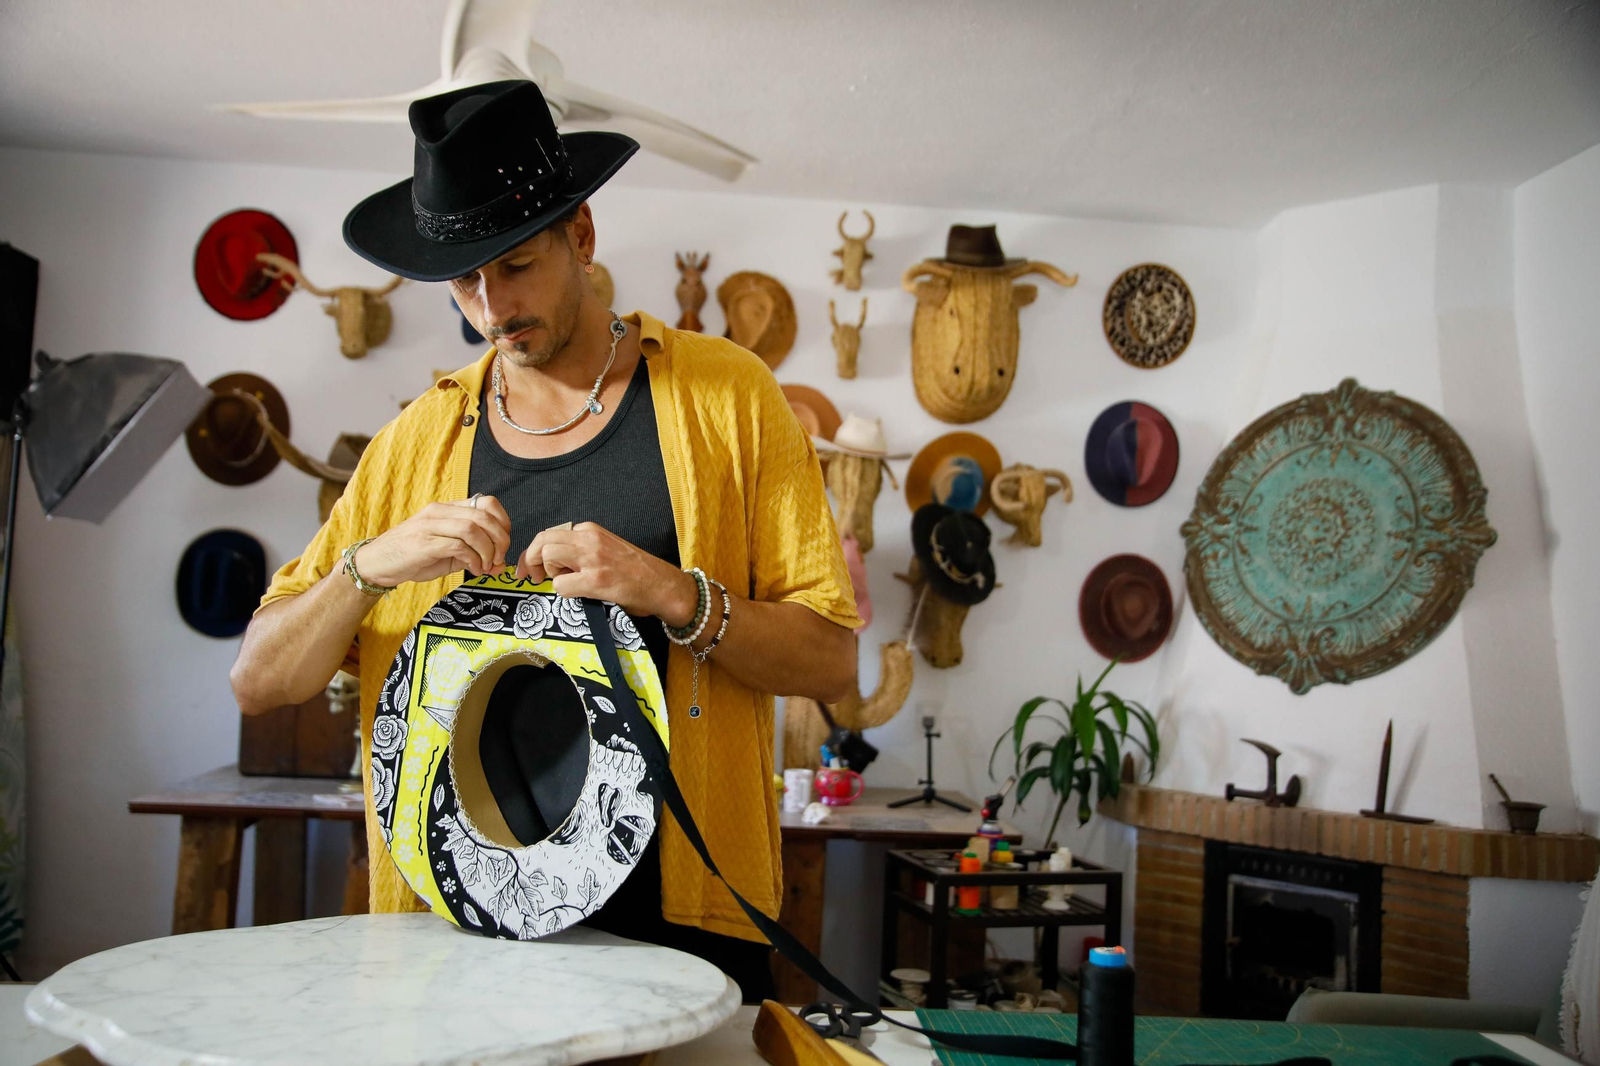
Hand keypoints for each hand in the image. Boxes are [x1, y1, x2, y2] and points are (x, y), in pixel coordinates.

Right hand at [353, 495, 512, 587]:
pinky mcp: (423, 543)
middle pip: (484, 517)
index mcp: (448, 509)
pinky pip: (457, 545)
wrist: (376, 563)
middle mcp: (439, 512)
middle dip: (500, 540)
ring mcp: (430, 525)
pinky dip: (472, 559)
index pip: (487, 504)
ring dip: (486, 551)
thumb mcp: (448, 553)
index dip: (503, 523)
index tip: (503, 544)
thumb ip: (473, 554)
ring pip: (472, 529)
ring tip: (485, 566)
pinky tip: (472, 569)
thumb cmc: (413, 557)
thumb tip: (500, 563)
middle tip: (498, 559)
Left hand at [515, 521, 696, 621]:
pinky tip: (582, 593)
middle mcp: (589, 538)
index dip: (533, 552)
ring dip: (550, 574)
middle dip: (532, 561)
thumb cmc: (637, 572)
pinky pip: (561, 585)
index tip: (529, 567)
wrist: (663, 586)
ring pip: (548, 555)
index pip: (549, 533)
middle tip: (535, 577)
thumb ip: (581, 549)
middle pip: (543, 540)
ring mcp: (593, 558)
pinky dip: (564, 592)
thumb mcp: (606, 548)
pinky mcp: (596, 580)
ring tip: (568, 583)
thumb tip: (551, 562)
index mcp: (591, 530)